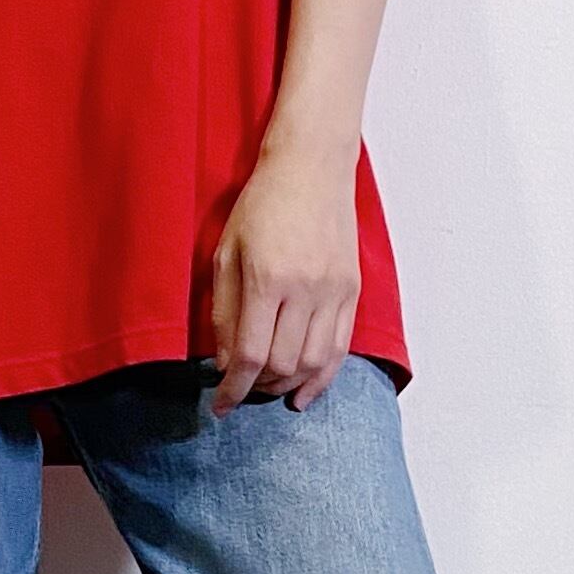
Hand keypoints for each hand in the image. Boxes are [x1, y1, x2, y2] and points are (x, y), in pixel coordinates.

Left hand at [209, 140, 360, 414]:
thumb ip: (224, 312)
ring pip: (313, 363)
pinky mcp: (352, 291)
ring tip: (267, 388)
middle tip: (241, 388)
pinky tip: (302, 394)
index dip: (233, 389)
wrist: (312, 168)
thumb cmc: (262, 205)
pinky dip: (321, 378)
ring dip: (287, 386)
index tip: (221, 406)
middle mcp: (305, 289)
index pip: (250, 355)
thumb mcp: (226, 253)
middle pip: (282, 365)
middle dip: (257, 388)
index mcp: (267, 279)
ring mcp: (334, 292)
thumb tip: (226, 364)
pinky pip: (340, 349)